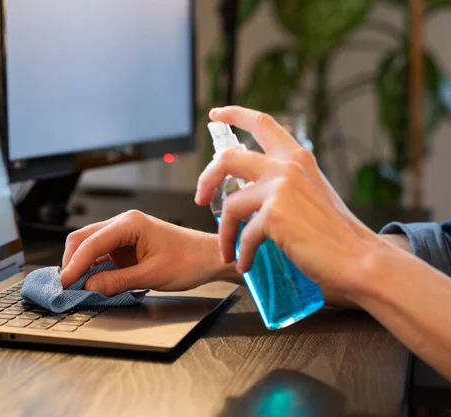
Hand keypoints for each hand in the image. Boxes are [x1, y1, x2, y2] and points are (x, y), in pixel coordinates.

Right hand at [60, 210, 227, 294]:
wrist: (207, 258)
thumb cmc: (188, 261)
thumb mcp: (152, 275)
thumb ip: (118, 281)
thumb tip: (90, 287)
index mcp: (130, 223)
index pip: (91, 243)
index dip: (74, 265)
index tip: (65, 283)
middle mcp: (124, 223)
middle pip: (83, 238)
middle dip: (72, 261)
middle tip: (66, 286)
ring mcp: (124, 232)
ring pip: (90, 244)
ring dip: (80, 264)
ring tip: (76, 286)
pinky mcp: (126, 244)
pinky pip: (101, 253)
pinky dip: (92, 266)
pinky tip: (90, 280)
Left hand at [195, 106, 386, 297]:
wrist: (359, 259)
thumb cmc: (336, 233)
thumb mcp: (311, 193)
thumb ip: (283, 185)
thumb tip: (248, 192)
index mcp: (297, 158)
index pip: (262, 123)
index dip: (234, 114)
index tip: (215, 114)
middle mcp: (287, 166)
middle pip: (228, 158)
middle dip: (206, 178)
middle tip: (201, 198)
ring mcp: (280, 188)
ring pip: (230, 205)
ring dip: (224, 232)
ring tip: (228, 251)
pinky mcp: (274, 215)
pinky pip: (243, 236)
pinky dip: (240, 253)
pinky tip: (244, 263)